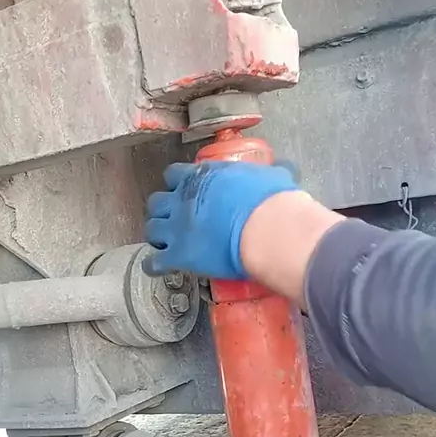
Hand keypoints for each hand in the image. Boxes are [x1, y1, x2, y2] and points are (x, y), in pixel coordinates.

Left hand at [143, 161, 298, 278]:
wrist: (267, 229)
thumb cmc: (271, 201)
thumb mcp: (272, 177)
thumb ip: (270, 172)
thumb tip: (284, 168)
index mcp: (202, 177)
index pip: (174, 174)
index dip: (177, 183)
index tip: (183, 190)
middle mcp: (183, 199)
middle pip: (156, 202)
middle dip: (163, 210)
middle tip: (174, 219)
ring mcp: (177, 228)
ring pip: (151, 229)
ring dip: (157, 236)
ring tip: (165, 243)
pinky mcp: (178, 256)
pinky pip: (154, 263)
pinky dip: (154, 266)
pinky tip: (158, 268)